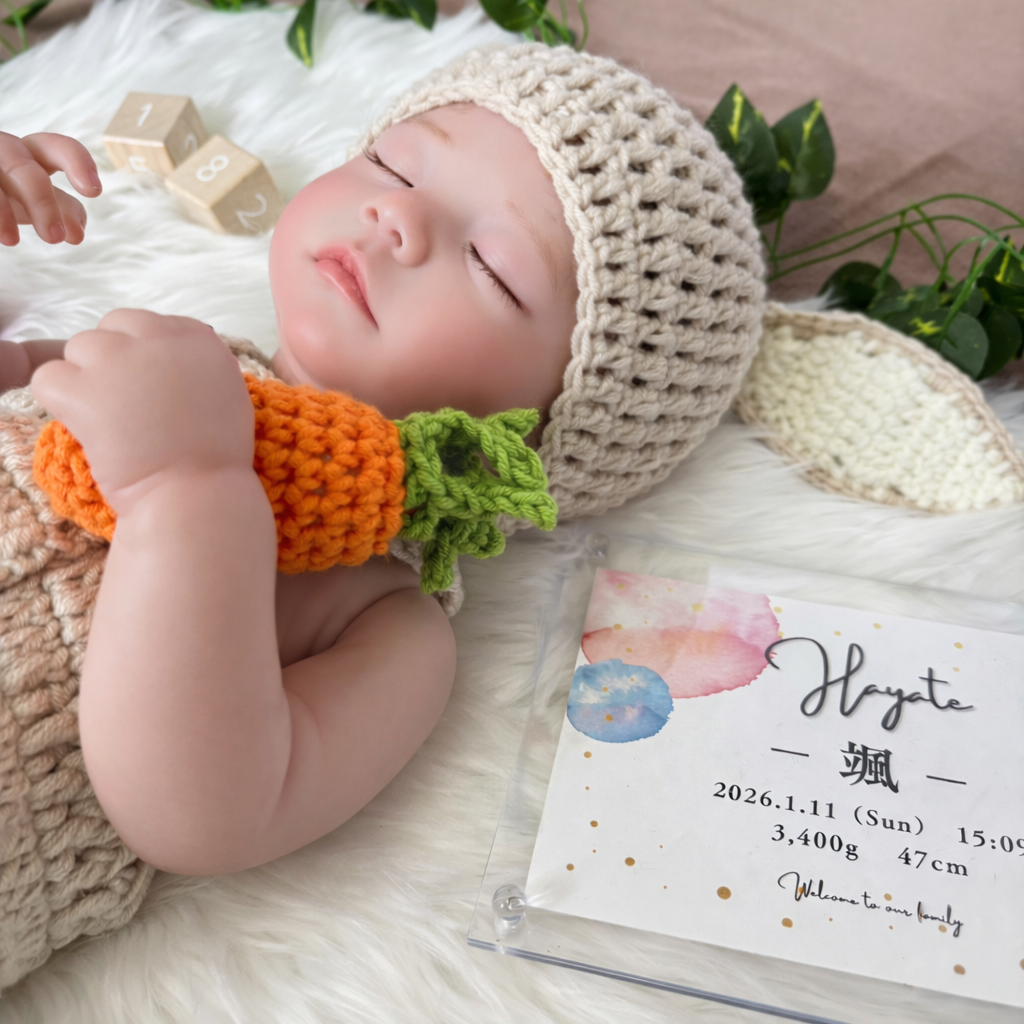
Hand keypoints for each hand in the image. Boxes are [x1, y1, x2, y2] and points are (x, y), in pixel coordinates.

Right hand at [0, 131, 101, 245]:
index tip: (94, 191)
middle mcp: (4, 151)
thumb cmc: (5, 191)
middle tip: (55, 239)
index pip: (58, 147)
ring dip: (2, 210)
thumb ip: (60, 208)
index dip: (78, 162)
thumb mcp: (32, 199)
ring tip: (12, 241)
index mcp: (31, 155)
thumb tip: (77, 232)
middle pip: (24, 167)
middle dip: (42, 202)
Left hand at [30, 310, 254, 515]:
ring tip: (106, 418)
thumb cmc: (217, 458)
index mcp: (199, 339)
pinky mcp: (84, 388)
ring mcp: (118, 360)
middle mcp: (159, 339)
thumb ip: (199, 367)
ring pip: (78, 347)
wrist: (197, 493)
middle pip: (112, 326)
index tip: (150, 386)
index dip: (144, 353)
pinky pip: (47, 378)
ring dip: (86, 378)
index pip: (151, 323)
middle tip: (124, 401)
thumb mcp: (229, 395)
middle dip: (112, 358)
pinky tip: (82, 425)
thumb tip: (174, 362)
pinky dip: (58, 400)